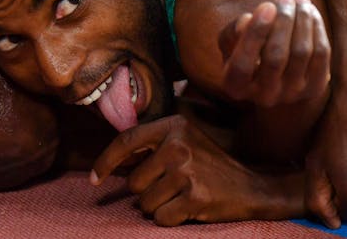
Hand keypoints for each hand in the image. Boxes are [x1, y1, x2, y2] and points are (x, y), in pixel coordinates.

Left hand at [91, 115, 296, 225]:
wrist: (251, 186)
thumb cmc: (212, 166)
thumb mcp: (188, 141)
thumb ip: (155, 145)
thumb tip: (115, 162)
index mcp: (175, 126)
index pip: (127, 140)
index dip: (105, 162)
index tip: (95, 179)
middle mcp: (178, 145)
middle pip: (134, 182)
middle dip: (147, 191)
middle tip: (173, 187)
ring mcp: (186, 171)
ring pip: (145, 204)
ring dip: (159, 207)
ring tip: (182, 197)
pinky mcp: (194, 197)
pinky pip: (161, 218)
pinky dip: (171, 219)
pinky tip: (189, 209)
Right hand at [217, 0, 330, 106]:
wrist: (276, 79)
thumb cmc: (247, 52)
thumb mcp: (232, 42)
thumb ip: (233, 32)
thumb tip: (247, 21)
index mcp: (235, 86)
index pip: (242, 65)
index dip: (255, 34)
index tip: (266, 5)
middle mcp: (264, 96)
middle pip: (276, 57)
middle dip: (283, 21)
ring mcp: (292, 94)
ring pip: (301, 52)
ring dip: (302, 20)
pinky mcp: (315, 88)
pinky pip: (321, 55)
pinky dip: (316, 28)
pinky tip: (310, 11)